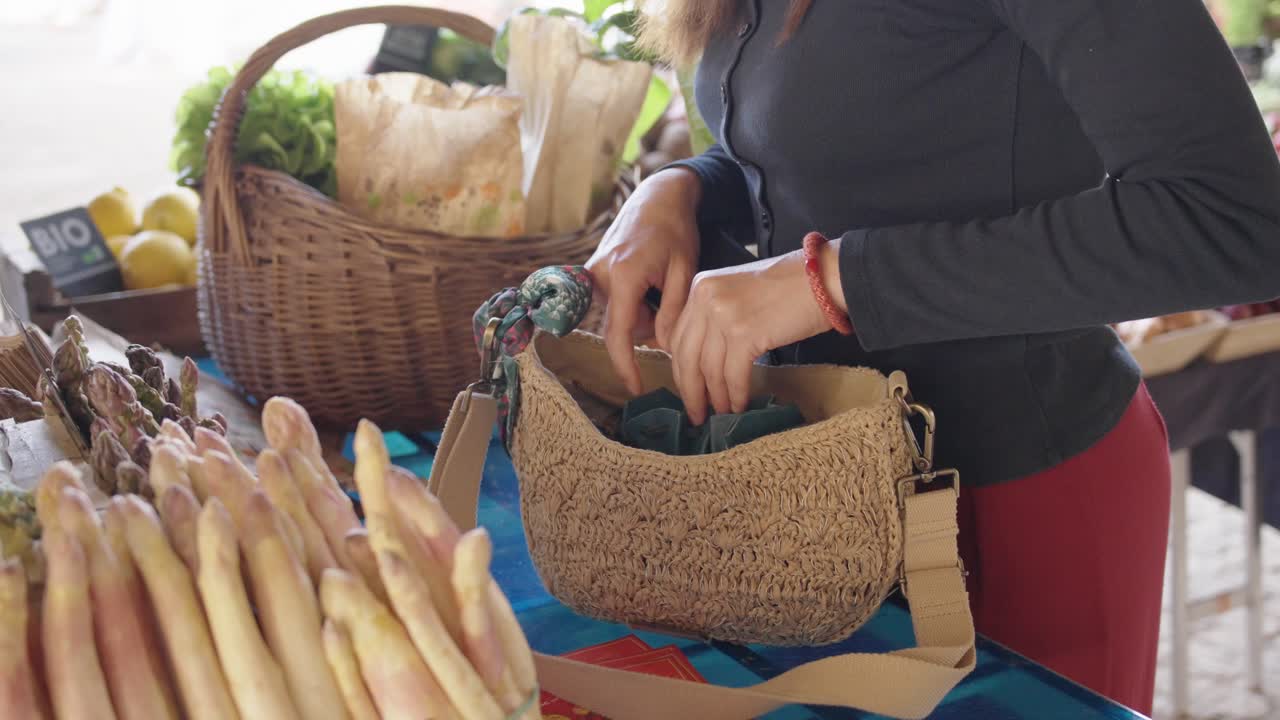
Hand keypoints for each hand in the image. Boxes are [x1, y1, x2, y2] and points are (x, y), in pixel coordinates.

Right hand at [586, 168, 702, 395]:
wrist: (657, 197)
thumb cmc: (675, 231)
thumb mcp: (684, 272)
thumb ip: (673, 313)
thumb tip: (664, 348)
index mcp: (624, 275)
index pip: (619, 334)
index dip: (626, 365)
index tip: (637, 388)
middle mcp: (599, 275)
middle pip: (623, 325)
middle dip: (648, 325)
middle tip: (672, 298)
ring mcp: (592, 272)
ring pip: (619, 314)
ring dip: (642, 312)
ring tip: (661, 282)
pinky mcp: (592, 270)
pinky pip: (614, 301)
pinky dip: (633, 300)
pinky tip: (648, 279)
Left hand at [669, 238, 845, 424]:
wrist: (822, 278)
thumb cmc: (788, 286)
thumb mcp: (738, 292)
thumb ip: (715, 316)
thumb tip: (703, 358)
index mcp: (700, 287)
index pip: (677, 336)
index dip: (680, 369)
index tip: (687, 390)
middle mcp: (705, 298)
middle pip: (686, 355)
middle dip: (690, 390)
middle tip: (696, 414)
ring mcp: (723, 315)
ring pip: (708, 369)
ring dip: (715, 397)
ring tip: (721, 414)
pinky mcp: (745, 333)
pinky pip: (733, 374)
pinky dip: (736, 394)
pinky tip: (739, 406)